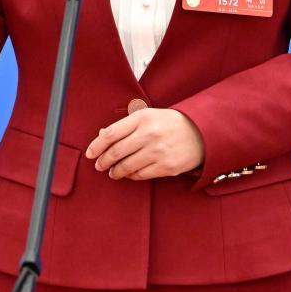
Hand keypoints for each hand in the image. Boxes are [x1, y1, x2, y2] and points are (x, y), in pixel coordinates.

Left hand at [85, 108, 204, 180]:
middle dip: (103, 161)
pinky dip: (131, 176)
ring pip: (127, 166)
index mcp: (143, 118)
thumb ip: (126, 125)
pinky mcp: (166, 167)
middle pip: (116, 151)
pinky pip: (141, 175)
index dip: (97, 145)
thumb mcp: (149, 116)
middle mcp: (149, 134)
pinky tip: (129, 174)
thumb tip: (102, 135)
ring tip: (112, 172)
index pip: (111, 133)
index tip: (90, 153)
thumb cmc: (170, 123)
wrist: (201, 132)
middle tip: (99, 165)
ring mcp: (158, 151)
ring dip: (115, 171)